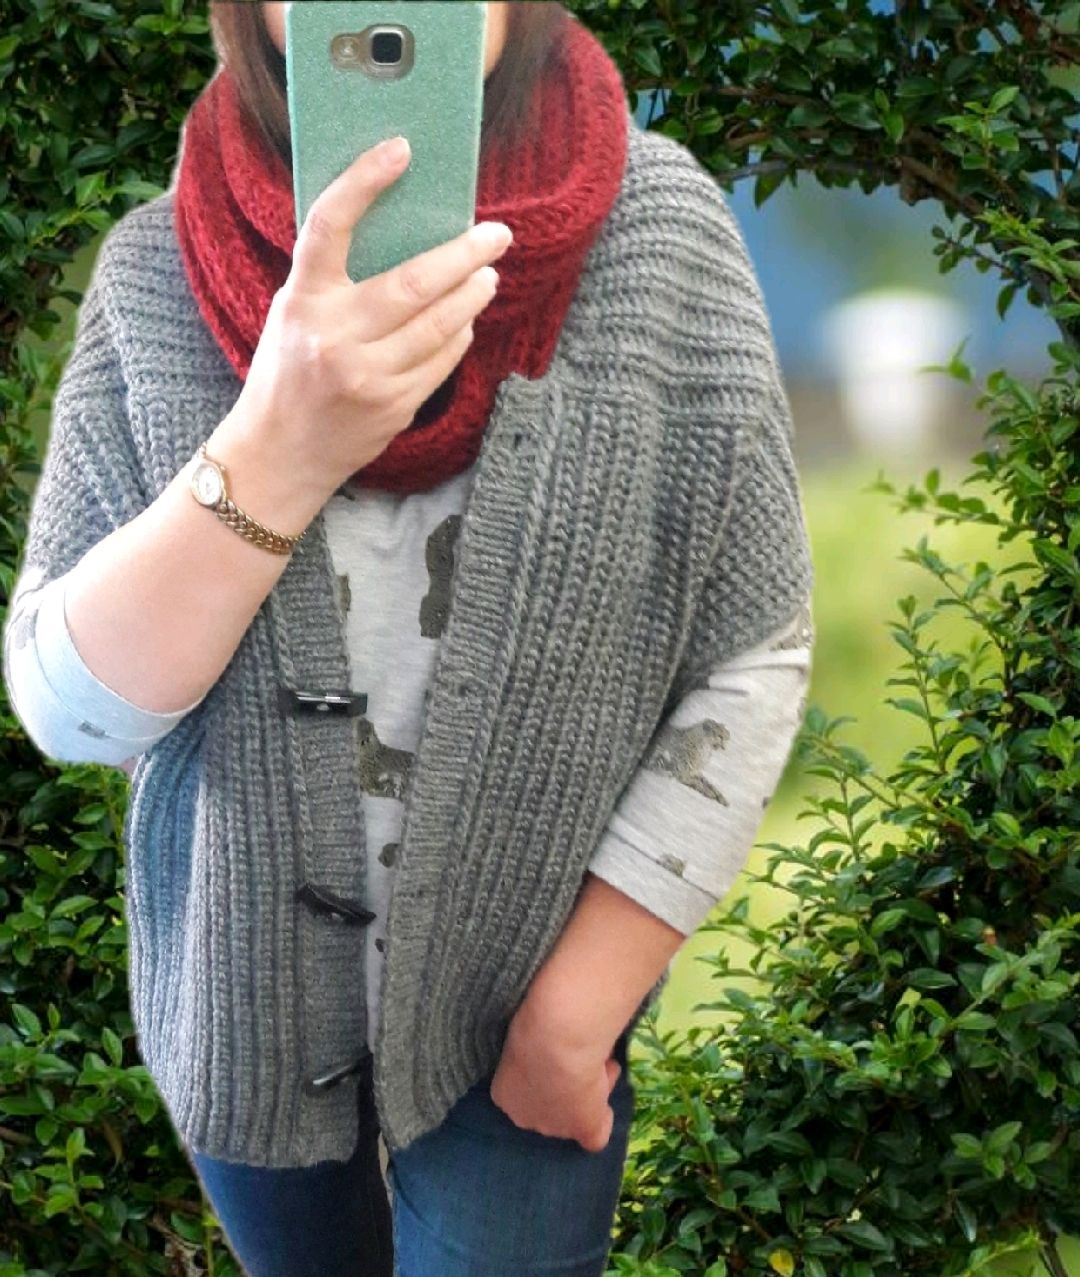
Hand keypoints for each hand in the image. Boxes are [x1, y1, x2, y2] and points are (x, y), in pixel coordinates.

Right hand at [227, 133, 513, 506]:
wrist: (279, 454)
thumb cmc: (286, 374)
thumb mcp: (293, 315)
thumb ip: (331, 280)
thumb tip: (401, 234)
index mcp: (302, 301)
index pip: (329, 225)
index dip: (363, 182)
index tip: (400, 150)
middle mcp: (334, 337)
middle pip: (413, 283)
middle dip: (464, 254)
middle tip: (496, 235)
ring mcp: (367, 376)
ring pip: (440, 324)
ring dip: (473, 294)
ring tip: (489, 275)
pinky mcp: (394, 406)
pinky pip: (442, 361)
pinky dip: (460, 335)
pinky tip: (468, 320)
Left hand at [489, 1003, 622, 1152]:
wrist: (558, 1041)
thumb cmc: (536, 1029)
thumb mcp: (523, 1034)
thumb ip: (529, 1050)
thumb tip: (543, 1046)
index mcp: (504, 1096)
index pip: (525, 1092)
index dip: (545, 1073)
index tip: (557, 1052)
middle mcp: (525, 1118)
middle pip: (551, 1104)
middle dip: (567, 1084)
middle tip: (579, 1056)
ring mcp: (555, 1128)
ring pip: (577, 1112)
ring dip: (591, 1086)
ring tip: (599, 1057)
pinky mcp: (584, 1129)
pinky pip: (596, 1134)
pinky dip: (604, 1117)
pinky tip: (606, 1087)